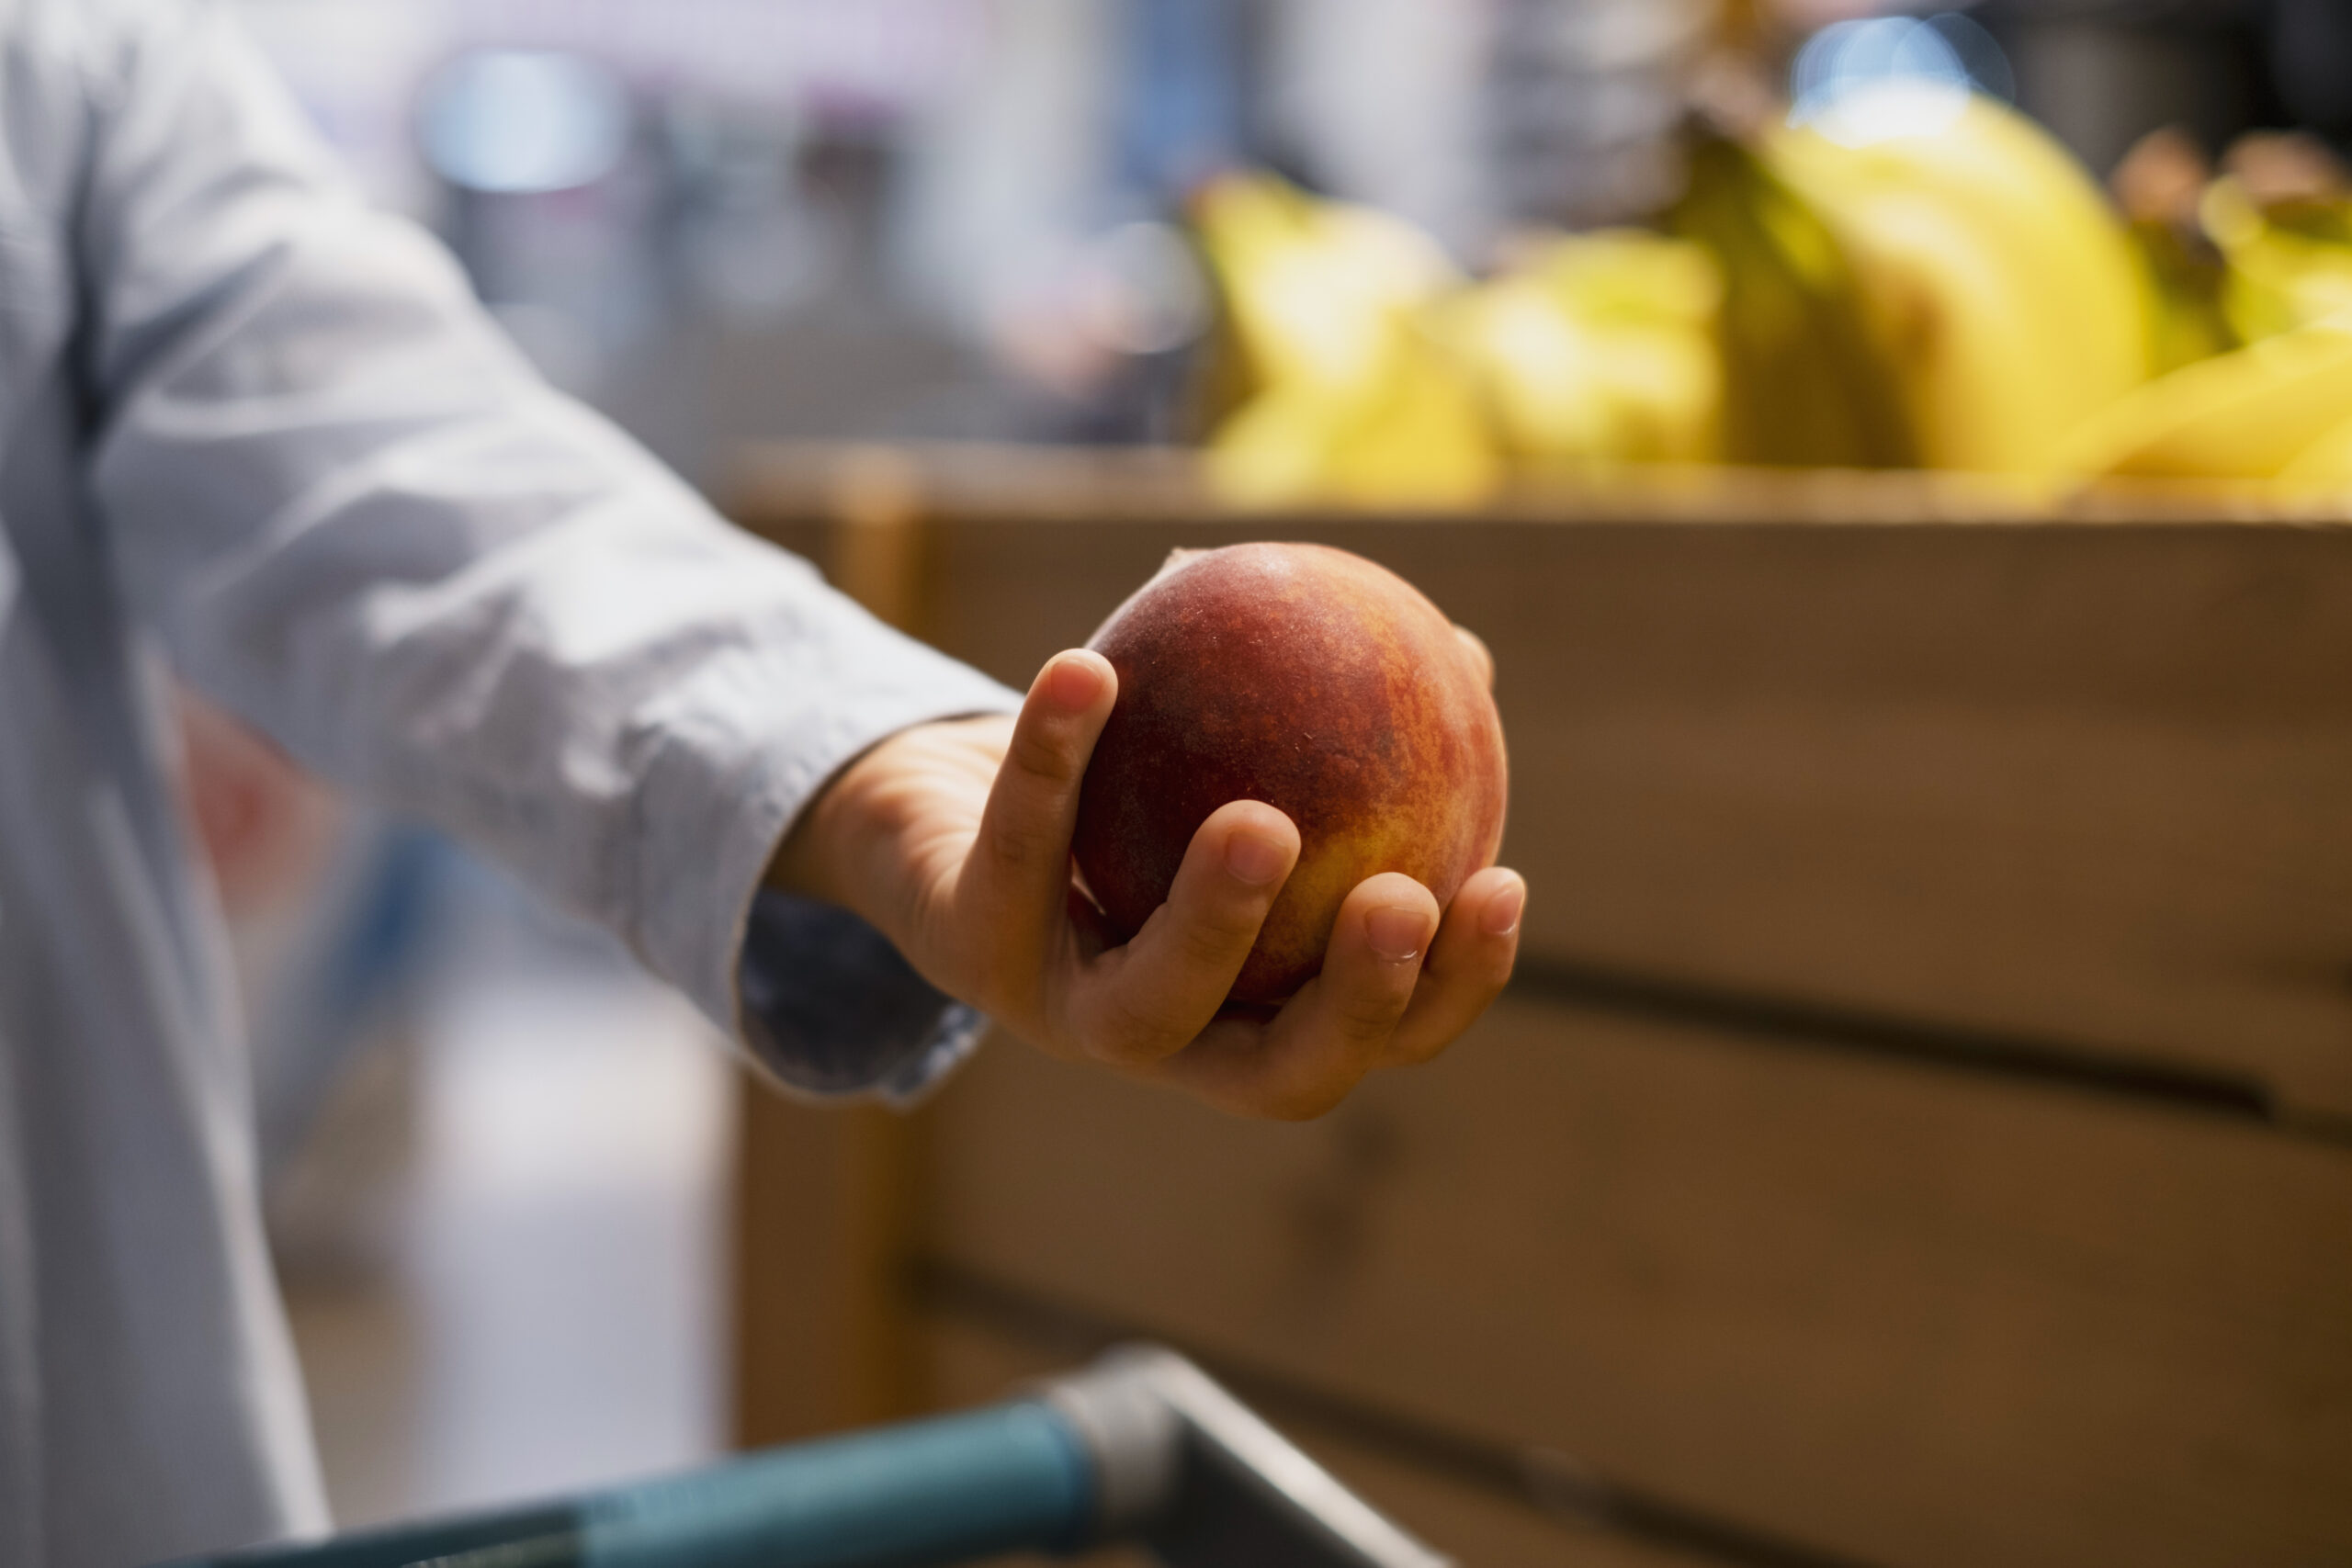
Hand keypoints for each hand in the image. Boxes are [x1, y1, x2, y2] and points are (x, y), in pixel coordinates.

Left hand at [769, 639, 1523, 1118]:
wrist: (928, 814)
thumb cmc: (1120, 795)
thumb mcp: (1239, 756)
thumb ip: (1340, 728)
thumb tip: (1462, 652)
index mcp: (1247, 1015)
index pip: (1376, 1037)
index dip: (1449, 990)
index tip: (1502, 885)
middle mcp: (1161, 1040)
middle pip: (1277, 1074)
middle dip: (1353, 1006)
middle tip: (1402, 898)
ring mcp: (1055, 1009)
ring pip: (1141, 1010)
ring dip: (1210, 921)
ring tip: (1260, 822)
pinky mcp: (959, 948)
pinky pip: (1015, 848)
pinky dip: (1050, 758)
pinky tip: (1084, 669)